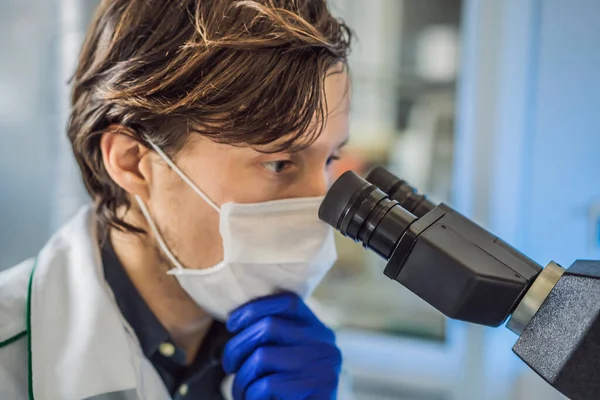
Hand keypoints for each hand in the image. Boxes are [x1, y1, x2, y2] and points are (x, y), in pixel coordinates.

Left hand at [223, 292, 341, 399]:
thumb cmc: (288, 395)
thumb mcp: (287, 359)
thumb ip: (274, 339)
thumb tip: (235, 319)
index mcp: (319, 331)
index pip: (288, 302)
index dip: (255, 308)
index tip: (232, 324)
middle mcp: (325, 344)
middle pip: (269, 326)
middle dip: (237, 346)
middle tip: (229, 366)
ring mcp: (323, 368)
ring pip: (262, 357)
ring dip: (241, 378)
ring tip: (241, 392)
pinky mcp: (319, 391)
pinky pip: (266, 385)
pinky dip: (251, 396)